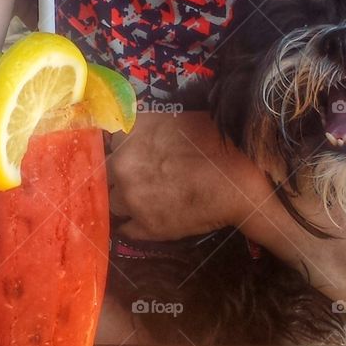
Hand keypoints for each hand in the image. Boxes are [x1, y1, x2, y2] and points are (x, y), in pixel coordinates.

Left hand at [106, 110, 263, 239]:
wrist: (239, 183)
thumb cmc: (217, 146)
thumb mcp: (176, 119)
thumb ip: (145, 124)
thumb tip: (124, 117)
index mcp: (131, 133)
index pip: (106, 140)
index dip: (117, 150)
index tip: (125, 154)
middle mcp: (123, 164)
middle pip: (106, 172)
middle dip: (121, 175)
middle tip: (142, 177)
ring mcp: (131, 197)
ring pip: (113, 201)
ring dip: (125, 201)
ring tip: (148, 199)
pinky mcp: (145, 226)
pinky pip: (125, 228)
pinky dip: (133, 225)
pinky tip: (149, 219)